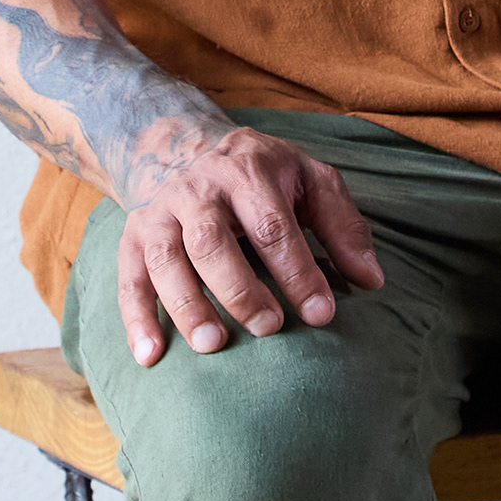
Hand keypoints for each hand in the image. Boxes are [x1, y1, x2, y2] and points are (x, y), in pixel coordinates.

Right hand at [115, 124, 383, 365]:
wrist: (186, 144)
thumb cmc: (263, 174)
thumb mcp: (310, 180)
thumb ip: (342, 226)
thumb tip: (371, 281)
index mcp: (248, 171)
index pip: (272, 225)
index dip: (297, 272)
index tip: (321, 315)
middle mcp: (199, 189)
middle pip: (212, 241)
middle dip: (241, 289)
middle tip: (271, 328)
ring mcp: (161, 212)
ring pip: (166, 259)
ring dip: (188, 305)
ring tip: (215, 345)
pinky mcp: (134, 236)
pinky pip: (128, 278)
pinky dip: (136, 319)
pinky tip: (151, 357)